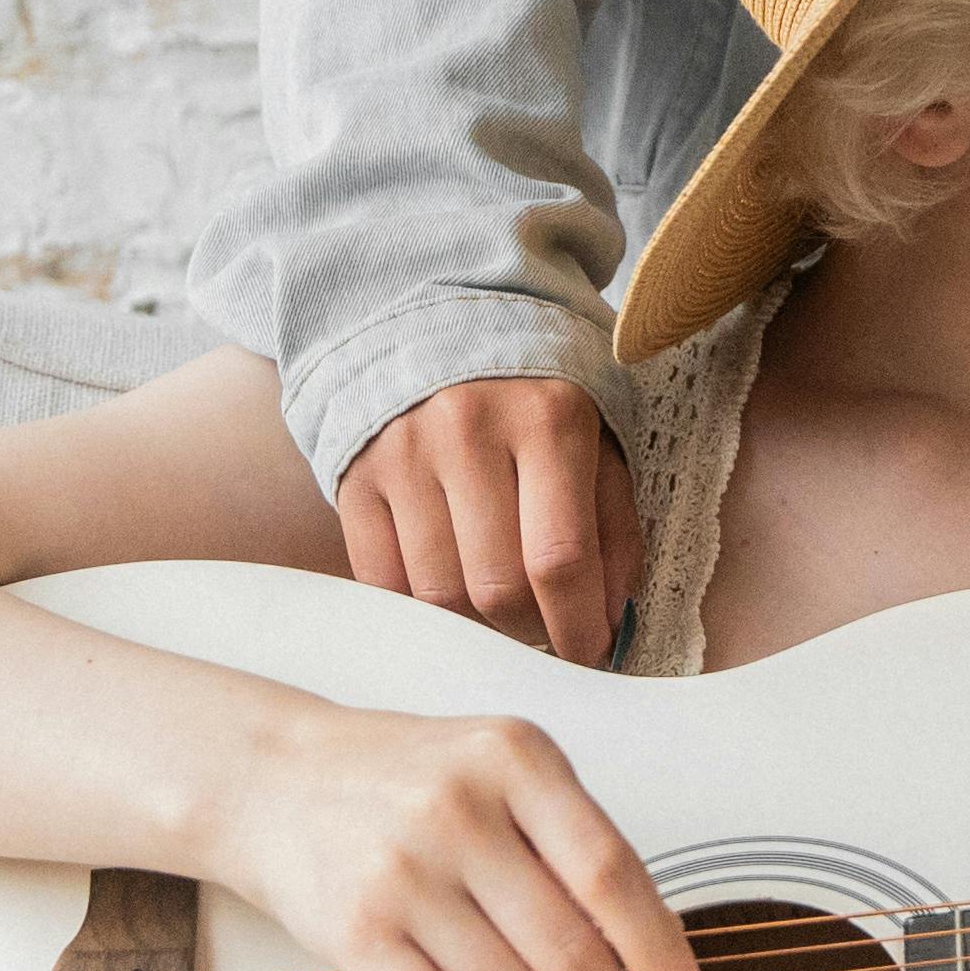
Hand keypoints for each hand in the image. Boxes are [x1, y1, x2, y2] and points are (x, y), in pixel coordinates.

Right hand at [213, 697, 703, 970]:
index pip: (610, 872)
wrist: (272, 779)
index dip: (657, 950)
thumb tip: (644, 946)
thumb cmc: (402, 779)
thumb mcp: (495, 765)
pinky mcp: (356, 934)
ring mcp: (402, 873)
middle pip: (568, 945)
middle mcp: (459, 810)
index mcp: (514, 759)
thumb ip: (565, 835)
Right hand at [335, 370, 642, 664]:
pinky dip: (423, 609)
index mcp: (547, 418)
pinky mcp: (356, 474)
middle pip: (498, 586)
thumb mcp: (598, 434)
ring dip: (479, 628)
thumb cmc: (536, 392)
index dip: (578, 626)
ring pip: (440, 594)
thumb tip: (612, 616)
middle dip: (533, 632)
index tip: (589, 654)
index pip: (560, 558)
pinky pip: (385, 580)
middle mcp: (468, 430)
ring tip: (502, 615)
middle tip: (547, 633)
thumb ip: (613, 524)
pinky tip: (451, 598)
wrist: (441, 316)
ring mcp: (404, 453)